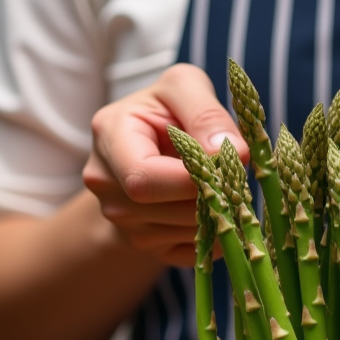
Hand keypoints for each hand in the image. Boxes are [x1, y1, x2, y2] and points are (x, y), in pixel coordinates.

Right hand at [82, 63, 247, 266]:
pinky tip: (213, 205)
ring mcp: (123, 222)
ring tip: (222, 182)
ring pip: (189, 231)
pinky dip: (218, 231)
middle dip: (214, 191)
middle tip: (233, 170)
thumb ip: (206, 112)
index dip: (194, 178)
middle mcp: (106, 185)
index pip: (145, 179)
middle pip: (171, 208)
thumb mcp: (184, 88)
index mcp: (109, 137)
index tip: (226, 162)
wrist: (147, 145)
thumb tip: (231, 150)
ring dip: (220, 210)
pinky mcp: (146, 246)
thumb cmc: (166, 110)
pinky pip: (197, 251)